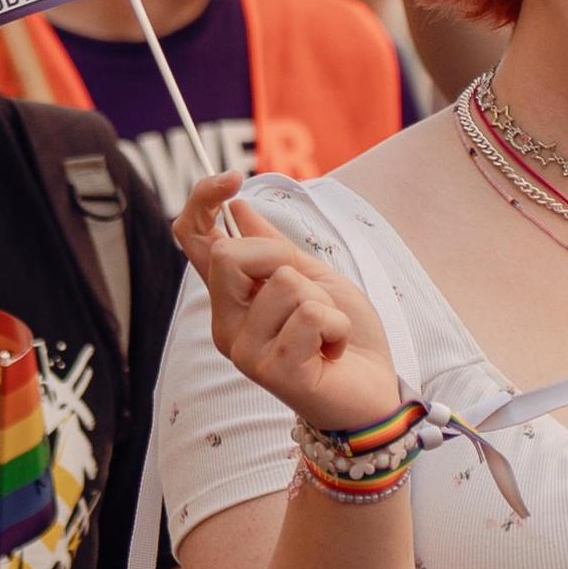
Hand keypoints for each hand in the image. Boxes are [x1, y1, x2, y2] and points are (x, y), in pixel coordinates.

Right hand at [174, 175, 400, 430]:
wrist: (374, 392)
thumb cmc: (344, 337)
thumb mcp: (314, 278)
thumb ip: (275, 247)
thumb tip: (238, 207)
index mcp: (233, 297)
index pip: (193, 240)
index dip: (202, 200)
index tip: (230, 176)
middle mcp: (228, 324)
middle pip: (231, 254)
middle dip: (284, 259)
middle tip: (312, 295)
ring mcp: (245, 350)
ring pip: (284, 284)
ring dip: (323, 302)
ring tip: (326, 332)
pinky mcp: (272, 371)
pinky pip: (309, 315)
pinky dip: (336, 326)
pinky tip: (332, 351)